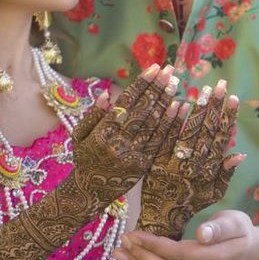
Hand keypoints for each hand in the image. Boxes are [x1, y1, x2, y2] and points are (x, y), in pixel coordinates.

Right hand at [70, 64, 182, 206]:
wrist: (90, 191)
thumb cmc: (84, 159)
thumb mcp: (79, 136)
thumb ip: (92, 115)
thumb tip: (106, 96)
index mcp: (102, 133)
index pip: (126, 104)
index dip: (141, 85)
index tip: (154, 68)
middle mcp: (119, 143)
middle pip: (142, 111)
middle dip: (157, 88)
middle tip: (170, 70)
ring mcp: (133, 155)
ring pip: (153, 124)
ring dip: (165, 102)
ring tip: (174, 83)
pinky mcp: (145, 164)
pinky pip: (160, 141)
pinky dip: (170, 124)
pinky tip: (179, 108)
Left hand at [115, 209, 255, 259]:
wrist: (248, 255)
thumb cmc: (240, 232)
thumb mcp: (236, 221)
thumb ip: (220, 227)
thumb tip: (202, 234)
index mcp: (214, 258)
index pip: (178, 253)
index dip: (153, 246)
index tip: (133, 234)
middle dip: (140, 258)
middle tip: (122, 242)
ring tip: (118, 256)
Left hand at [137, 80, 242, 238]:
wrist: (161, 219)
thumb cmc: (191, 203)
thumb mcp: (213, 194)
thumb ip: (226, 174)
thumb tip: (240, 153)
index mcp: (208, 172)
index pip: (220, 141)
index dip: (228, 119)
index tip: (233, 98)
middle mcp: (193, 168)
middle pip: (206, 133)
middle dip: (214, 108)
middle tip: (220, 86)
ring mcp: (173, 165)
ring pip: (187, 134)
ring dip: (197, 111)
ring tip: (204, 91)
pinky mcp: (154, 164)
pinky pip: (164, 140)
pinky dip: (171, 123)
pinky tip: (178, 104)